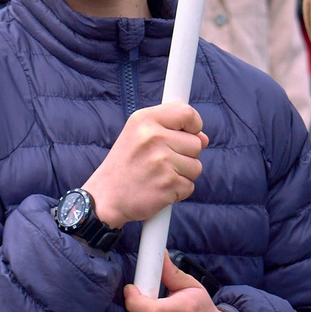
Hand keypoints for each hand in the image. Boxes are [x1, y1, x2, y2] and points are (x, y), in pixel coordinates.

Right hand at [84, 103, 206, 229]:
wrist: (105, 198)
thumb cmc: (126, 164)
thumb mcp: (138, 135)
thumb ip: (171, 130)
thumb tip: (204, 138)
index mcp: (144, 120)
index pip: (187, 113)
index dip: (194, 125)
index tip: (188, 134)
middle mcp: (153, 137)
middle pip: (196, 144)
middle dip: (186, 155)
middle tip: (161, 162)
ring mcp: (161, 162)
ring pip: (196, 167)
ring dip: (183, 175)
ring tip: (159, 176)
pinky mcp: (168, 185)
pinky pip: (190, 186)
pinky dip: (178, 191)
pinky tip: (159, 189)